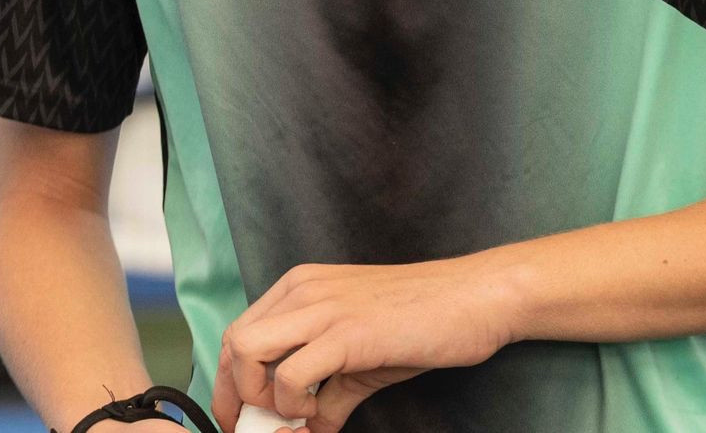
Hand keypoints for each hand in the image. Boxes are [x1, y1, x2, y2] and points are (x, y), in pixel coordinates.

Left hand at [210, 255, 519, 431]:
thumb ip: (332, 392)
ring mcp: (322, 308)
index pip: (239, 332)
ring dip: (259, 399)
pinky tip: (320, 416)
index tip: (242, 418)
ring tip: (293, 420)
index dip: (231, 382)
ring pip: (247, 351)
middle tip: (258, 428)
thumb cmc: (424, 319)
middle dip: (234, 396)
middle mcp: (303, 290)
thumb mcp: (365, 356)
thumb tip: (311, 428)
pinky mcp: (346, 333)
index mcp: (301, 287)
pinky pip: (291, 376)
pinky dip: (295, 407)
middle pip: (233, 343)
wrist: (475, 298)